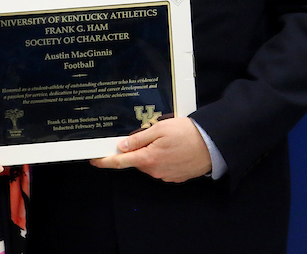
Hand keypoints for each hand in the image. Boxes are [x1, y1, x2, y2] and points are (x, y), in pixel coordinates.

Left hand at [90, 117, 211, 182]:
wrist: (212, 145)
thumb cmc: (186, 133)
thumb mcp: (159, 129)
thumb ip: (139, 139)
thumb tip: (121, 147)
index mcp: (147, 158)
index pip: (120, 162)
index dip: (105, 161)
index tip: (94, 160)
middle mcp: (154, 171)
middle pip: (137, 161)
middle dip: (137, 150)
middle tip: (149, 134)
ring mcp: (165, 176)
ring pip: (150, 164)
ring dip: (151, 153)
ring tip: (167, 139)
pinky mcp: (175, 177)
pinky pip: (162, 167)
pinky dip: (163, 159)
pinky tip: (173, 149)